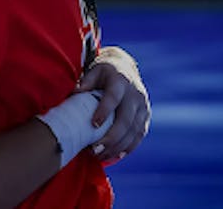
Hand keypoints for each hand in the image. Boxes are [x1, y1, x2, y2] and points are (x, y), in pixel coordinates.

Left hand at [76, 46, 149, 162]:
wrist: (124, 68)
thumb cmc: (103, 72)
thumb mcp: (94, 70)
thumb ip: (86, 81)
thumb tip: (76, 91)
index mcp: (120, 81)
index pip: (113, 97)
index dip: (104, 111)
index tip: (93, 125)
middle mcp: (135, 94)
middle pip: (126, 120)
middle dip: (111, 137)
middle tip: (95, 150)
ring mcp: (143, 107)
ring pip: (134, 131)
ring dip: (118, 146)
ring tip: (100, 156)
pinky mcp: (146, 116)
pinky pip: (139, 135)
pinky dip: (128, 147)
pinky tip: (116, 155)